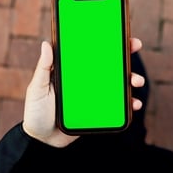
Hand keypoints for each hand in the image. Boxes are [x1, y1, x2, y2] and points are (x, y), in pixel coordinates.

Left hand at [22, 38, 144, 147]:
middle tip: (135, 46)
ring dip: (131, 79)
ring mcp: (94, 95)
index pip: (92, 51)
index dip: (105, 40)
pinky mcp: (99, 111)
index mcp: (72, 70)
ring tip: (136, 81)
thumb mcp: (37, 88)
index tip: (118, 31)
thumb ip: (43, 68)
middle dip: (125, 53)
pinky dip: (129, 104)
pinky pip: (117, 105)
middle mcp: (86, 81)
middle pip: (109, 64)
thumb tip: (46, 43)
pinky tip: (135, 104)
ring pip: (118, 83)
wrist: (43, 142)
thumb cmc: (36, 112)